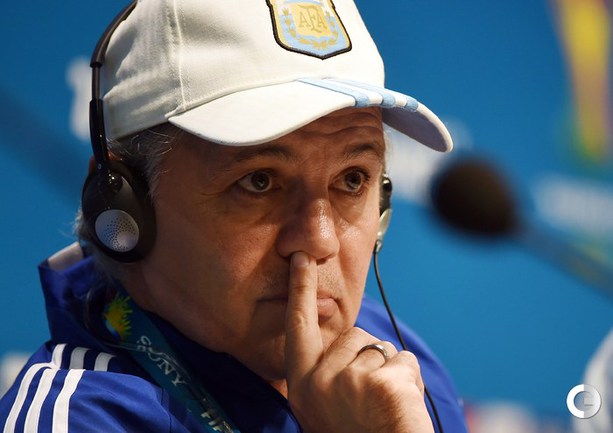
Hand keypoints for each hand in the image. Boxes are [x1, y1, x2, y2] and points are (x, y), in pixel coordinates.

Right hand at [284, 252, 434, 432]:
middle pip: (355, 335)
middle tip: (369, 401)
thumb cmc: (357, 432)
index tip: (301, 256)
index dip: (299, 290)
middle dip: (370, 358)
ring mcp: (349, 381)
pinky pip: (404, 362)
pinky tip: (401, 408)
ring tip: (384, 408)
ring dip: (391, 373)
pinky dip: (409, 382)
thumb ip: (331, 369)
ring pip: (382, 349)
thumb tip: (356, 338)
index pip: (298, 327)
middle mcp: (318, 380)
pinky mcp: (382, 383)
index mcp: (301, 384)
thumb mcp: (328, 404)